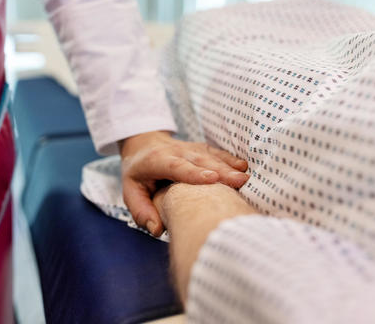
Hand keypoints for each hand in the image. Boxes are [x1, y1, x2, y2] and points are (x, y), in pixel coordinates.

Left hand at [119, 131, 248, 235]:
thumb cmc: (138, 173)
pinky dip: (230, 159)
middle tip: (239, 181)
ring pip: (211, 156)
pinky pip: (217, 152)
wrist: (144, 144)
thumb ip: (141, 211)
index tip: (212, 179)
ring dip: (229, 166)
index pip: (177, 166)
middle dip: (220, 171)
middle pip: (200, 161)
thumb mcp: (130, 191)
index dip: (195, 173)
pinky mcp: (201, 148)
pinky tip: (244, 167)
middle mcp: (176, 151)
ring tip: (245, 178)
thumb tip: (157, 230)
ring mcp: (190, 148)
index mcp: (156, 160)